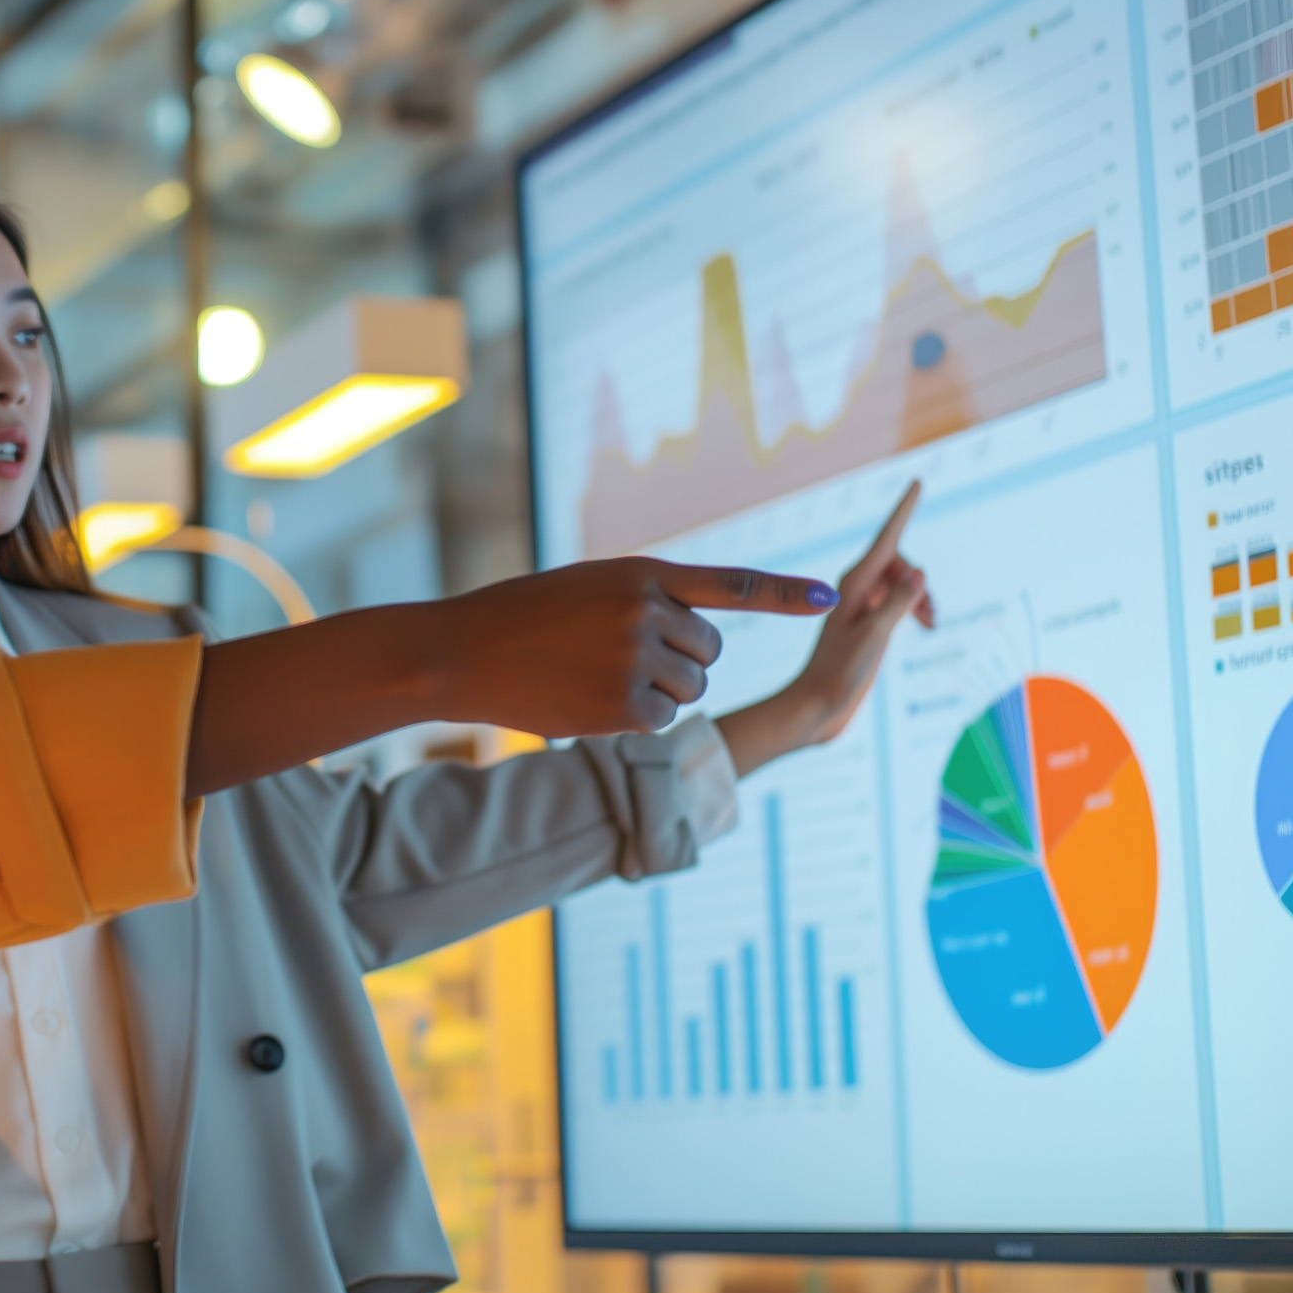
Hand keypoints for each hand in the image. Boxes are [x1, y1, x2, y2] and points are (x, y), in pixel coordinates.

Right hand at [432, 553, 842, 740]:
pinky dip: (635, 718)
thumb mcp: (590, 589)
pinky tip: (590, 701)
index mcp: (641, 573)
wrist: (460, 651)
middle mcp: (647, 612)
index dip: (783, 594)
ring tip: (597, 675)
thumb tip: (699, 647)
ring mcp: (637, 660)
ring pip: (691, 688)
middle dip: (680, 659)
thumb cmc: (521, 617)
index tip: (832, 599)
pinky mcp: (624, 707)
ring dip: (659, 690)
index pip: (729, 585)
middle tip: (619, 655)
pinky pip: (663, 719)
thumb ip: (647, 603)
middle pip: (708, 651)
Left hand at [718, 481, 935, 772]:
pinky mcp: (866, 622)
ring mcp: (860, 605)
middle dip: (921, 581)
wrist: (817, 705)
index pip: (887, 538)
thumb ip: (898, 603)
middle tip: (931, 619)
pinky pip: (896, 599)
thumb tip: (919, 571)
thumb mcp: (875, 636)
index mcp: (853, 584)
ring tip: (931, 624)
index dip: (904, 509)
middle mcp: (855, 588)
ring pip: (901, 582)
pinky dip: (914, 607)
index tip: (917, 482)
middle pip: (899, 562)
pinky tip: (924, 624)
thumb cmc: (840, 672)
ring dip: (921, 597)